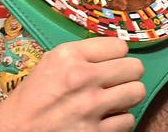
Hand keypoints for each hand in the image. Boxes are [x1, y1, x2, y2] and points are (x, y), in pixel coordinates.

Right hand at [0, 37, 144, 131]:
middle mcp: (81, 78)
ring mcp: (89, 107)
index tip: (111, 63)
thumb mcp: (51, 64)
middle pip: (135, 68)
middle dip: (127, 75)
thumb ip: (82, 55)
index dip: (116, 56)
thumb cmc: (31, 100)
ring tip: (113, 100)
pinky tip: (104, 119)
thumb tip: (115, 52)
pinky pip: (128, 120)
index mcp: (68, 56)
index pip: (120, 46)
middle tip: (116, 81)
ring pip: (136, 92)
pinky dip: (119, 121)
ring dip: (126, 97)